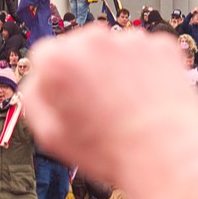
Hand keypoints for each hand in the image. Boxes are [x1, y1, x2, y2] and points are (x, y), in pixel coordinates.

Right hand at [23, 26, 197, 189]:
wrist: (164, 158)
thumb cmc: (107, 152)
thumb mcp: (49, 136)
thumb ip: (33, 99)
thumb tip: (37, 79)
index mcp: (58, 61)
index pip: (45, 56)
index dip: (56, 80)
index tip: (70, 98)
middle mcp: (92, 40)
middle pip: (81, 47)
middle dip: (86, 69)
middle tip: (100, 105)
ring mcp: (130, 40)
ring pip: (114, 50)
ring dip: (116, 68)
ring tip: (127, 105)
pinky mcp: (162, 46)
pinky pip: (146, 54)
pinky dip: (146, 70)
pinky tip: (148, 98)